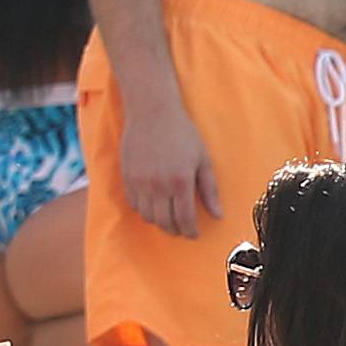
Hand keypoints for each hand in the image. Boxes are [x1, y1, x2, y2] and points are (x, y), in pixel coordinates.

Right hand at [119, 99, 219, 238]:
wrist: (152, 112)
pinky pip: (134, 204)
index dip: (190, 231)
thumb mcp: (202, 159)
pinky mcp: (127, 178)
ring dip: (159, 222)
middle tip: (182, 229)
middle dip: (176, 230)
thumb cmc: (182, 133)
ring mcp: (140, 182)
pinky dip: (144, 210)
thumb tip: (218, 215)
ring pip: (148, 216)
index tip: (194, 233)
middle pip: (165, 222)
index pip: (185, 218)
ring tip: (168, 217)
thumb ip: (210, 189)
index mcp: (180, 181)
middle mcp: (158, 185)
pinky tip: (154, 205)